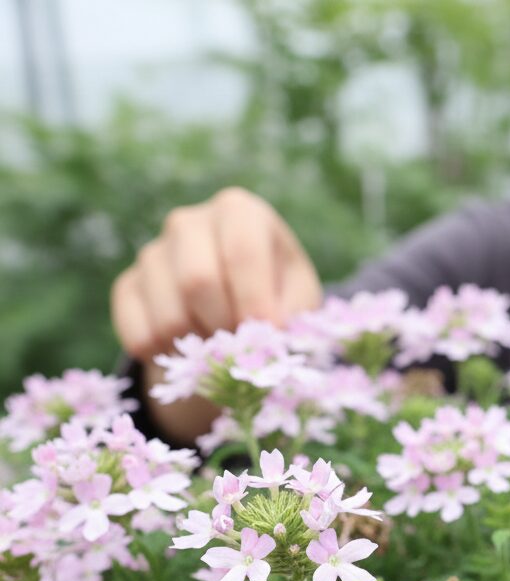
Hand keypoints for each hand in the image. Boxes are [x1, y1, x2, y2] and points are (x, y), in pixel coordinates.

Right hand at [111, 187, 322, 360]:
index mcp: (240, 213)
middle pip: (197, 281)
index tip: (267, 333)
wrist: (238, 307)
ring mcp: (153, 253)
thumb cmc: (279, 297)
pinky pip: (140, 334)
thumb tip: (268, 332)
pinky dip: (170, 357)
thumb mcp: (300, 300)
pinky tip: (192, 352)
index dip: (255, 301)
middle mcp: (189, 222)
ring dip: (200, 349)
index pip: (241, 251)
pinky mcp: (128, 286)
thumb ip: (292, 314)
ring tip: (222, 349)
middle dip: (226, 327)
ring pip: (169, 316)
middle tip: (245, 347)